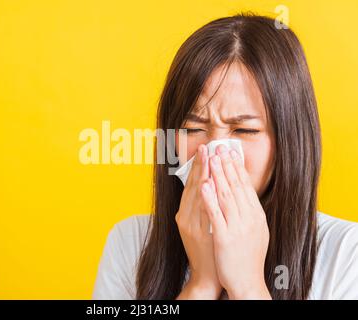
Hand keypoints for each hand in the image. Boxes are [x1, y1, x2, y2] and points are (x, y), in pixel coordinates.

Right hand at [175, 144, 221, 299]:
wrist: (207, 276)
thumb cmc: (206, 250)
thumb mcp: (199, 227)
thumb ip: (202, 208)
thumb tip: (209, 186)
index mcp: (185, 214)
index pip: (192, 185)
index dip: (197, 167)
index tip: (204, 150)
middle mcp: (185, 217)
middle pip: (193, 187)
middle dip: (200, 166)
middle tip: (205, 147)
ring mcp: (192, 225)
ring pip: (197, 196)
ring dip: (203, 175)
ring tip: (208, 158)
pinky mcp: (200, 233)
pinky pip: (204, 211)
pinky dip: (206, 196)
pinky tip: (209, 184)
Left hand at [201, 144, 270, 299]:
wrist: (245, 282)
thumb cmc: (248, 257)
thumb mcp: (256, 231)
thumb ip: (249, 212)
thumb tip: (243, 193)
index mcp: (256, 216)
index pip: (245, 186)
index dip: (237, 167)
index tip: (231, 152)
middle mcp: (249, 219)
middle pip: (235, 186)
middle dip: (226, 164)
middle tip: (219, 146)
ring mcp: (236, 227)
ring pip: (225, 195)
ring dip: (218, 174)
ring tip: (212, 157)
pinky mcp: (224, 237)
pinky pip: (215, 213)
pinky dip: (209, 197)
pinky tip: (204, 184)